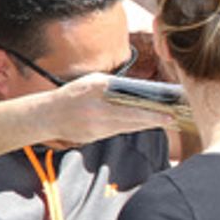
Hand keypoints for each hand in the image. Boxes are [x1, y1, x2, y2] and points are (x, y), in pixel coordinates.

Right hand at [39, 73, 173, 146]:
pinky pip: (119, 131)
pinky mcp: (95, 136)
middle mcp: (98, 111)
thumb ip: (113, 85)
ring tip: (163, 120)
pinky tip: (145, 124)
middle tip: (172, 118)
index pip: (129, 104)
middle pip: (132, 118)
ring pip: (128, 127)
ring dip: (146, 124)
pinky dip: (132, 127)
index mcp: (97, 94)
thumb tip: (139, 89)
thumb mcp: (91, 82)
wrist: (47, 115)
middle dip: (153, 119)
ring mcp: (96, 127)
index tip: (167, 111)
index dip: (150, 110)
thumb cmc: (72, 94)